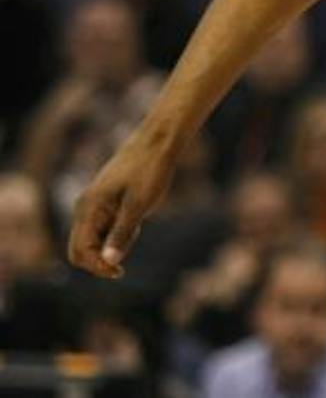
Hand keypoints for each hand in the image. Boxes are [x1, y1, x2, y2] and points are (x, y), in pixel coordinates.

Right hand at [68, 127, 180, 278]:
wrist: (158, 142)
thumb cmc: (150, 170)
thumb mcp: (139, 205)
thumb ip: (122, 234)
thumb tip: (109, 261)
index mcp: (88, 209)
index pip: (79, 252)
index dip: (97, 267)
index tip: (120, 271)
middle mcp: (85, 208)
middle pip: (82, 249)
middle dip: (101, 259)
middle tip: (131, 247)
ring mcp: (94, 205)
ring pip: (95, 239)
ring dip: (112, 244)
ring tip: (137, 224)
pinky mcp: (106, 202)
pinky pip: (105, 228)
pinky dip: (119, 232)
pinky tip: (137, 218)